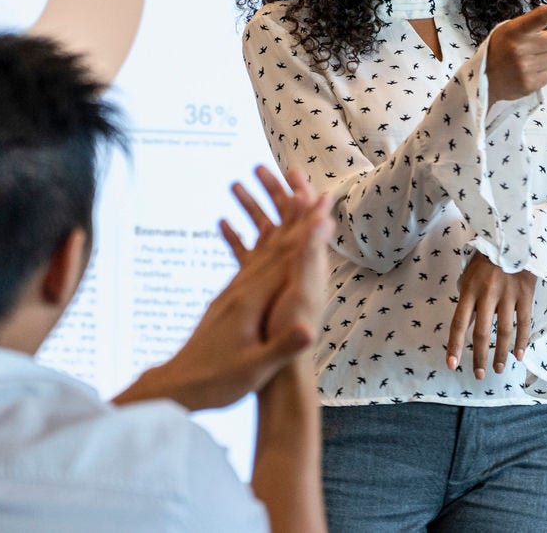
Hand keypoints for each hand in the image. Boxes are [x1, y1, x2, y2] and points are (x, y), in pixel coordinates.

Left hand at [114, 168, 330, 410]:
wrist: (176, 386)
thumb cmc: (216, 381)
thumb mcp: (253, 369)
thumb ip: (281, 347)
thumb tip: (311, 330)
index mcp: (251, 301)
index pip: (286, 258)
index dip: (307, 233)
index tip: (324, 207)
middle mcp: (241, 289)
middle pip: (273, 244)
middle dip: (294, 216)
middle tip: (312, 187)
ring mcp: (231, 294)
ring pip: (258, 249)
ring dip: (275, 221)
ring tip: (285, 199)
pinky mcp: (225, 302)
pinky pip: (245, 264)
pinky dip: (254, 244)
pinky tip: (249, 234)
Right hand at [221, 167, 327, 344]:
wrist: (276, 379)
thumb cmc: (288, 343)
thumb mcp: (300, 300)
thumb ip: (309, 260)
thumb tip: (324, 220)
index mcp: (307, 268)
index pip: (306, 223)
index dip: (302, 196)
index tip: (294, 169)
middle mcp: (293, 270)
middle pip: (284, 222)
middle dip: (274, 193)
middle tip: (258, 167)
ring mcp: (274, 280)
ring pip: (264, 234)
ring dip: (252, 208)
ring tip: (234, 184)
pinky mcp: (257, 292)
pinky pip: (247, 256)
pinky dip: (237, 237)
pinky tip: (222, 222)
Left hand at [445, 254, 535, 378]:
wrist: (511, 237)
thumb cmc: (485, 258)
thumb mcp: (468, 274)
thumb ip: (467, 299)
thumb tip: (465, 324)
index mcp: (469, 289)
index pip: (459, 323)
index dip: (454, 346)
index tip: (451, 365)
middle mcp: (487, 294)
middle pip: (482, 332)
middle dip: (479, 356)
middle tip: (478, 375)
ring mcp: (508, 295)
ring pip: (504, 331)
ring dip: (501, 354)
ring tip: (498, 369)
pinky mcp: (525, 294)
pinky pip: (524, 322)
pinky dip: (522, 341)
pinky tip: (519, 356)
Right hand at [485, 0, 546, 106]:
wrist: (484, 79)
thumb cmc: (501, 49)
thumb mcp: (512, 28)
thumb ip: (538, 19)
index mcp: (515, 31)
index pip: (541, 17)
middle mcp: (519, 49)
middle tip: (545, 42)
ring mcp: (525, 68)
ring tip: (536, 58)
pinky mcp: (530, 84)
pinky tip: (533, 69)